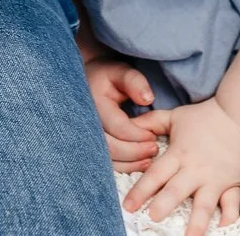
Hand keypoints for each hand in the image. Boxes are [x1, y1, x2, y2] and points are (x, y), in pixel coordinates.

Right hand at [85, 55, 160, 171]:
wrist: (88, 82)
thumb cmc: (108, 77)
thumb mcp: (122, 72)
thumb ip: (135, 82)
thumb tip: (147, 99)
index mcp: (93, 103)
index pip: (117, 127)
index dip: (137, 134)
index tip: (153, 135)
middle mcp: (85, 123)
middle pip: (110, 147)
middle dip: (135, 151)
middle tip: (154, 148)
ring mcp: (85, 137)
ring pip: (106, 159)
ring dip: (130, 163)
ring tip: (149, 159)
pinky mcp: (89, 146)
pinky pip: (104, 163)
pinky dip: (123, 167)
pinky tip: (139, 164)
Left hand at [123, 99, 239, 235]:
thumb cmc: (205, 116)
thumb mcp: (175, 116)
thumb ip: (151, 122)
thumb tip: (130, 125)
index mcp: (178, 154)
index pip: (155, 174)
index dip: (140, 190)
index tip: (128, 206)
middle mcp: (195, 170)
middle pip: (176, 191)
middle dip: (164, 205)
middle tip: (152, 218)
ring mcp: (214, 180)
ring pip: (204, 204)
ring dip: (196, 223)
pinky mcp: (232, 184)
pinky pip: (232, 204)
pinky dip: (229, 217)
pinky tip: (222, 228)